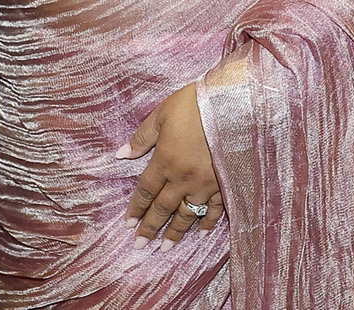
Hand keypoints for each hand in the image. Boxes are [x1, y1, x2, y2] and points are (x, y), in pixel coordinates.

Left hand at [115, 83, 223, 247]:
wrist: (232, 105)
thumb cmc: (194, 105)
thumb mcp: (162, 114)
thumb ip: (142, 137)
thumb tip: (121, 154)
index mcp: (165, 160)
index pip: (146, 190)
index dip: (136, 208)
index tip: (128, 224)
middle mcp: (183, 178)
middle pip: (164, 208)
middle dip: (151, 228)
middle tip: (140, 246)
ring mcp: (206, 185)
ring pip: (187, 215)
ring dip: (175, 233)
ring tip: (165, 248)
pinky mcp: (225, 185)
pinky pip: (214, 211)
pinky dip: (207, 224)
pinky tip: (200, 234)